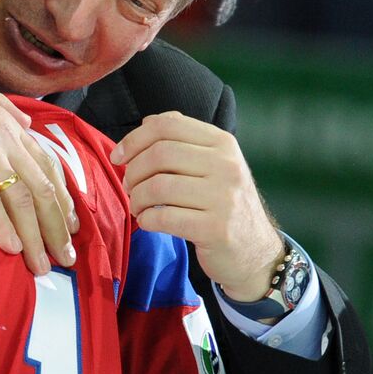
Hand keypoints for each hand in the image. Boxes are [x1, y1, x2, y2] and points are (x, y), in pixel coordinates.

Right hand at [0, 39, 77, 274]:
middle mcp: (7, 141)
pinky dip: (2, 224)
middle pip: (43, 190)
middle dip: (57, 228)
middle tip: (66, 258)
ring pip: (22, 200)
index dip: (63, 200)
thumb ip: (6, 110)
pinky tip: (12, 248)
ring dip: (35, 236)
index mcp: (11, 127)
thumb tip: (26, 123)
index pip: (48, 168)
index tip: (71, 226)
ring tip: (42, 265)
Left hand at [112, 111, 282, 299]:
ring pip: (157, 187)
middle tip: (130, 187)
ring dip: (137, 199)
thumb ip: (183, 140)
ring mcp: (224, 198)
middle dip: (133, 172)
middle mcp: (227, 166)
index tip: (118, 157)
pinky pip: (163, 217)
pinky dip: (146, 220)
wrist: (254, 251)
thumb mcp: (213, 165)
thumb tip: (147, 121)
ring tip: (139, 207)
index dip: (133, 139)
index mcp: (223, 143)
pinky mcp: (215, 229)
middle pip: (159, 154)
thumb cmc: (222, 204)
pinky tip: (149, 221)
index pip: (167, 125)